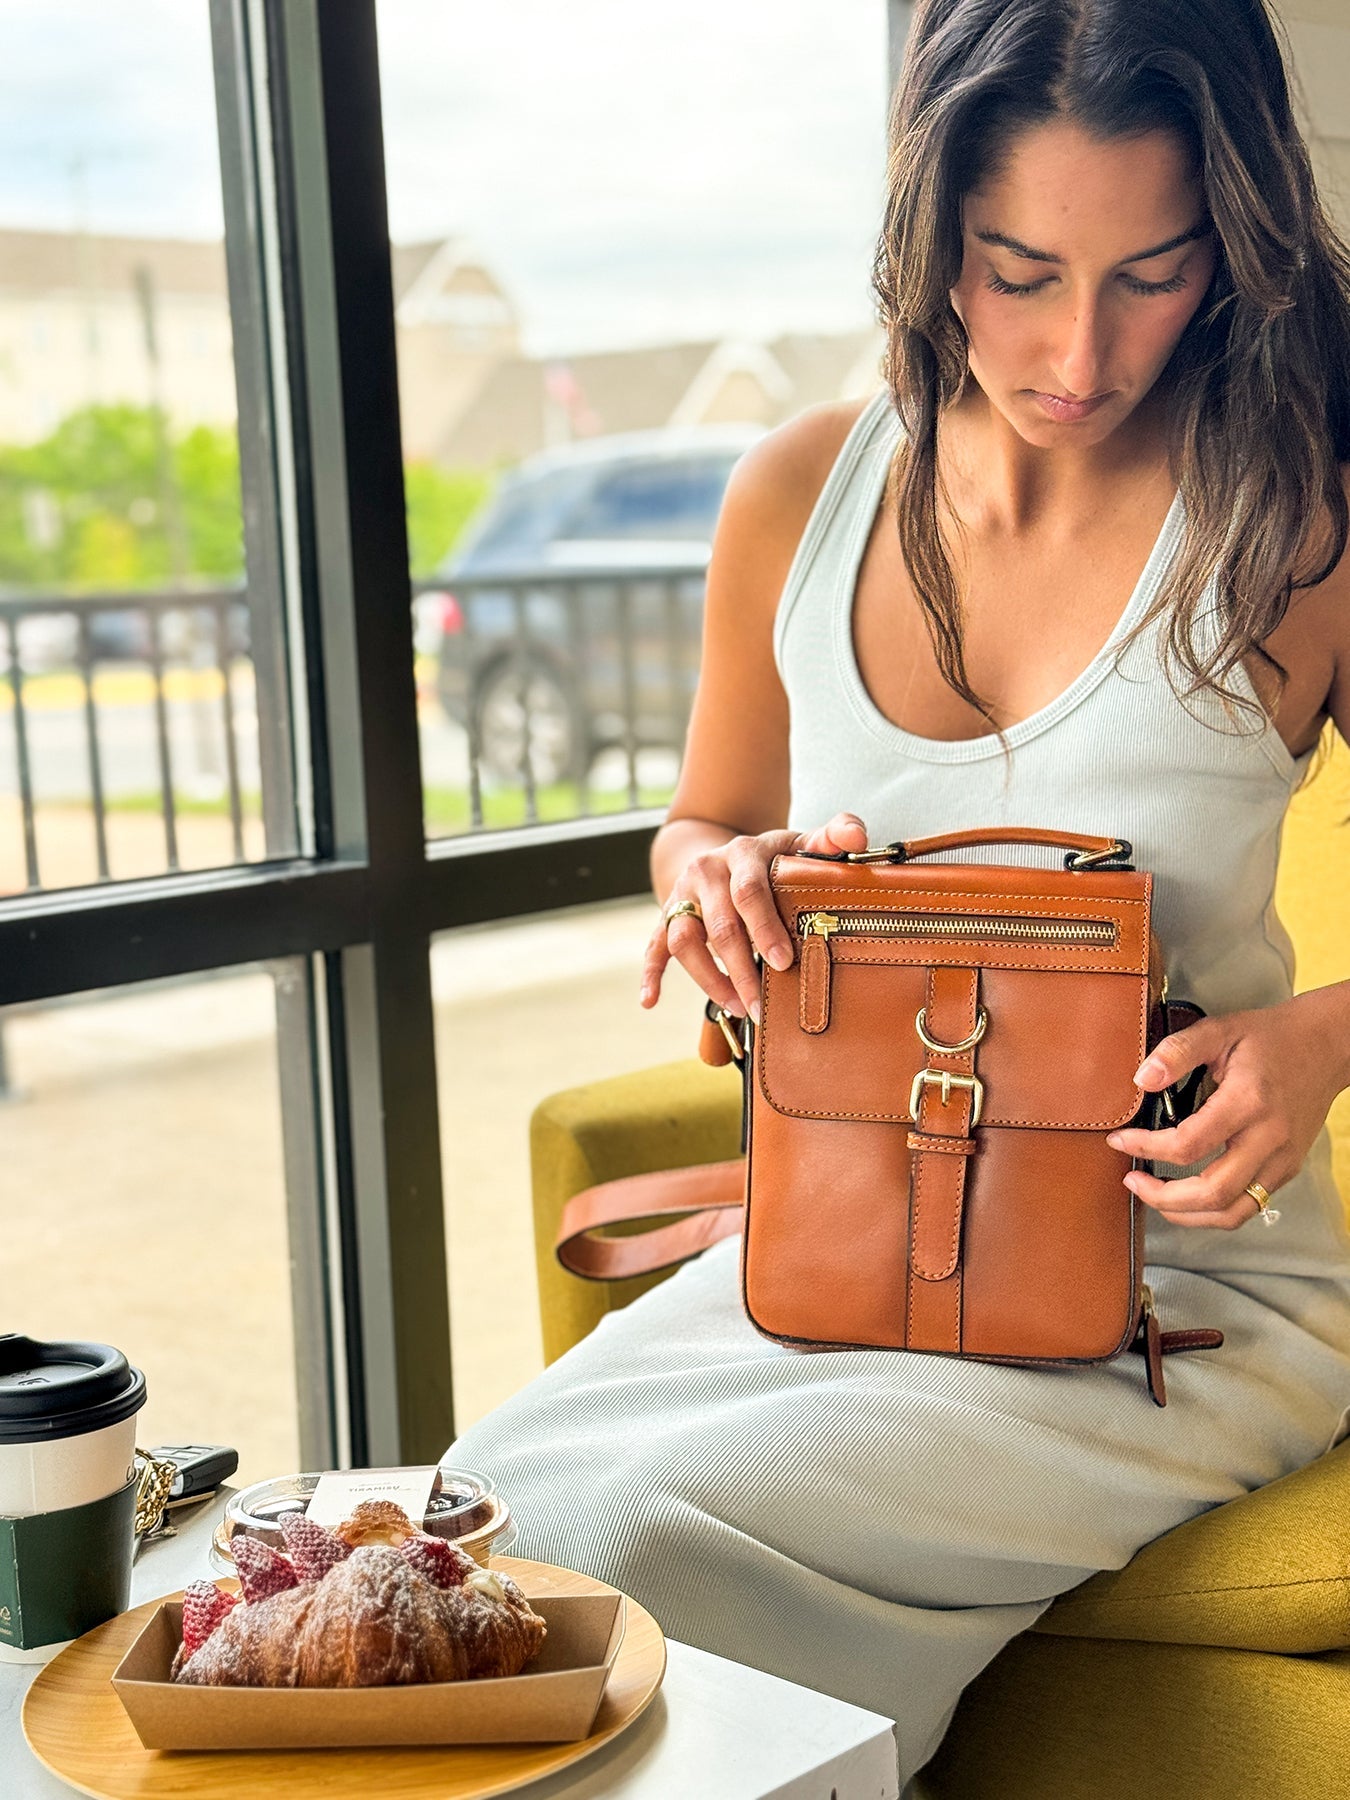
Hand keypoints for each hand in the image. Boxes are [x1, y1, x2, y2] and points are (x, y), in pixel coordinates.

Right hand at [640, 811, 869, 1019]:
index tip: (783, 962)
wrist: (727, 852)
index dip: (764, 928)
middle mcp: (708, 871)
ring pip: (684, 939)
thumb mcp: (802, 844)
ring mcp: (684, 894)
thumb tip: (857, 835)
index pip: (750, 892)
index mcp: (744, 854)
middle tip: (761, 1006)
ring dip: (709, 978)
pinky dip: (651, 973)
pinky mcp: (669, 914)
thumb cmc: (776, 859)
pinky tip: (650, 1000)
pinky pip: (655, 944)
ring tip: (738, 1007)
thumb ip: (833, 836)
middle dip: (741, 969)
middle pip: (720, 925)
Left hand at [1102, 989, 1346, 1227]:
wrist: (1326, 1046)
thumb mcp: (1219, 1030)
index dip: (1146, 1148)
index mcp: (1248, 1102)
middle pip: (1212, 1192)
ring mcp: (1282, 1159)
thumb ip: (1178, 1052)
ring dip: (1187, 1215)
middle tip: (1133, 1182)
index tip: (1119, 1140)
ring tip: (1155, 1197)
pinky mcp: (1287, 1169)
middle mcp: (1269, 1138)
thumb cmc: (1270, 1038)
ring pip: (1233, 1212)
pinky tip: (1188, 1197)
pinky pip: (1249, 1206)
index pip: (1188, 1144)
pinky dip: (1213, 1211)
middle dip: (1163, 1197)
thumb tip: (1142, 1080)